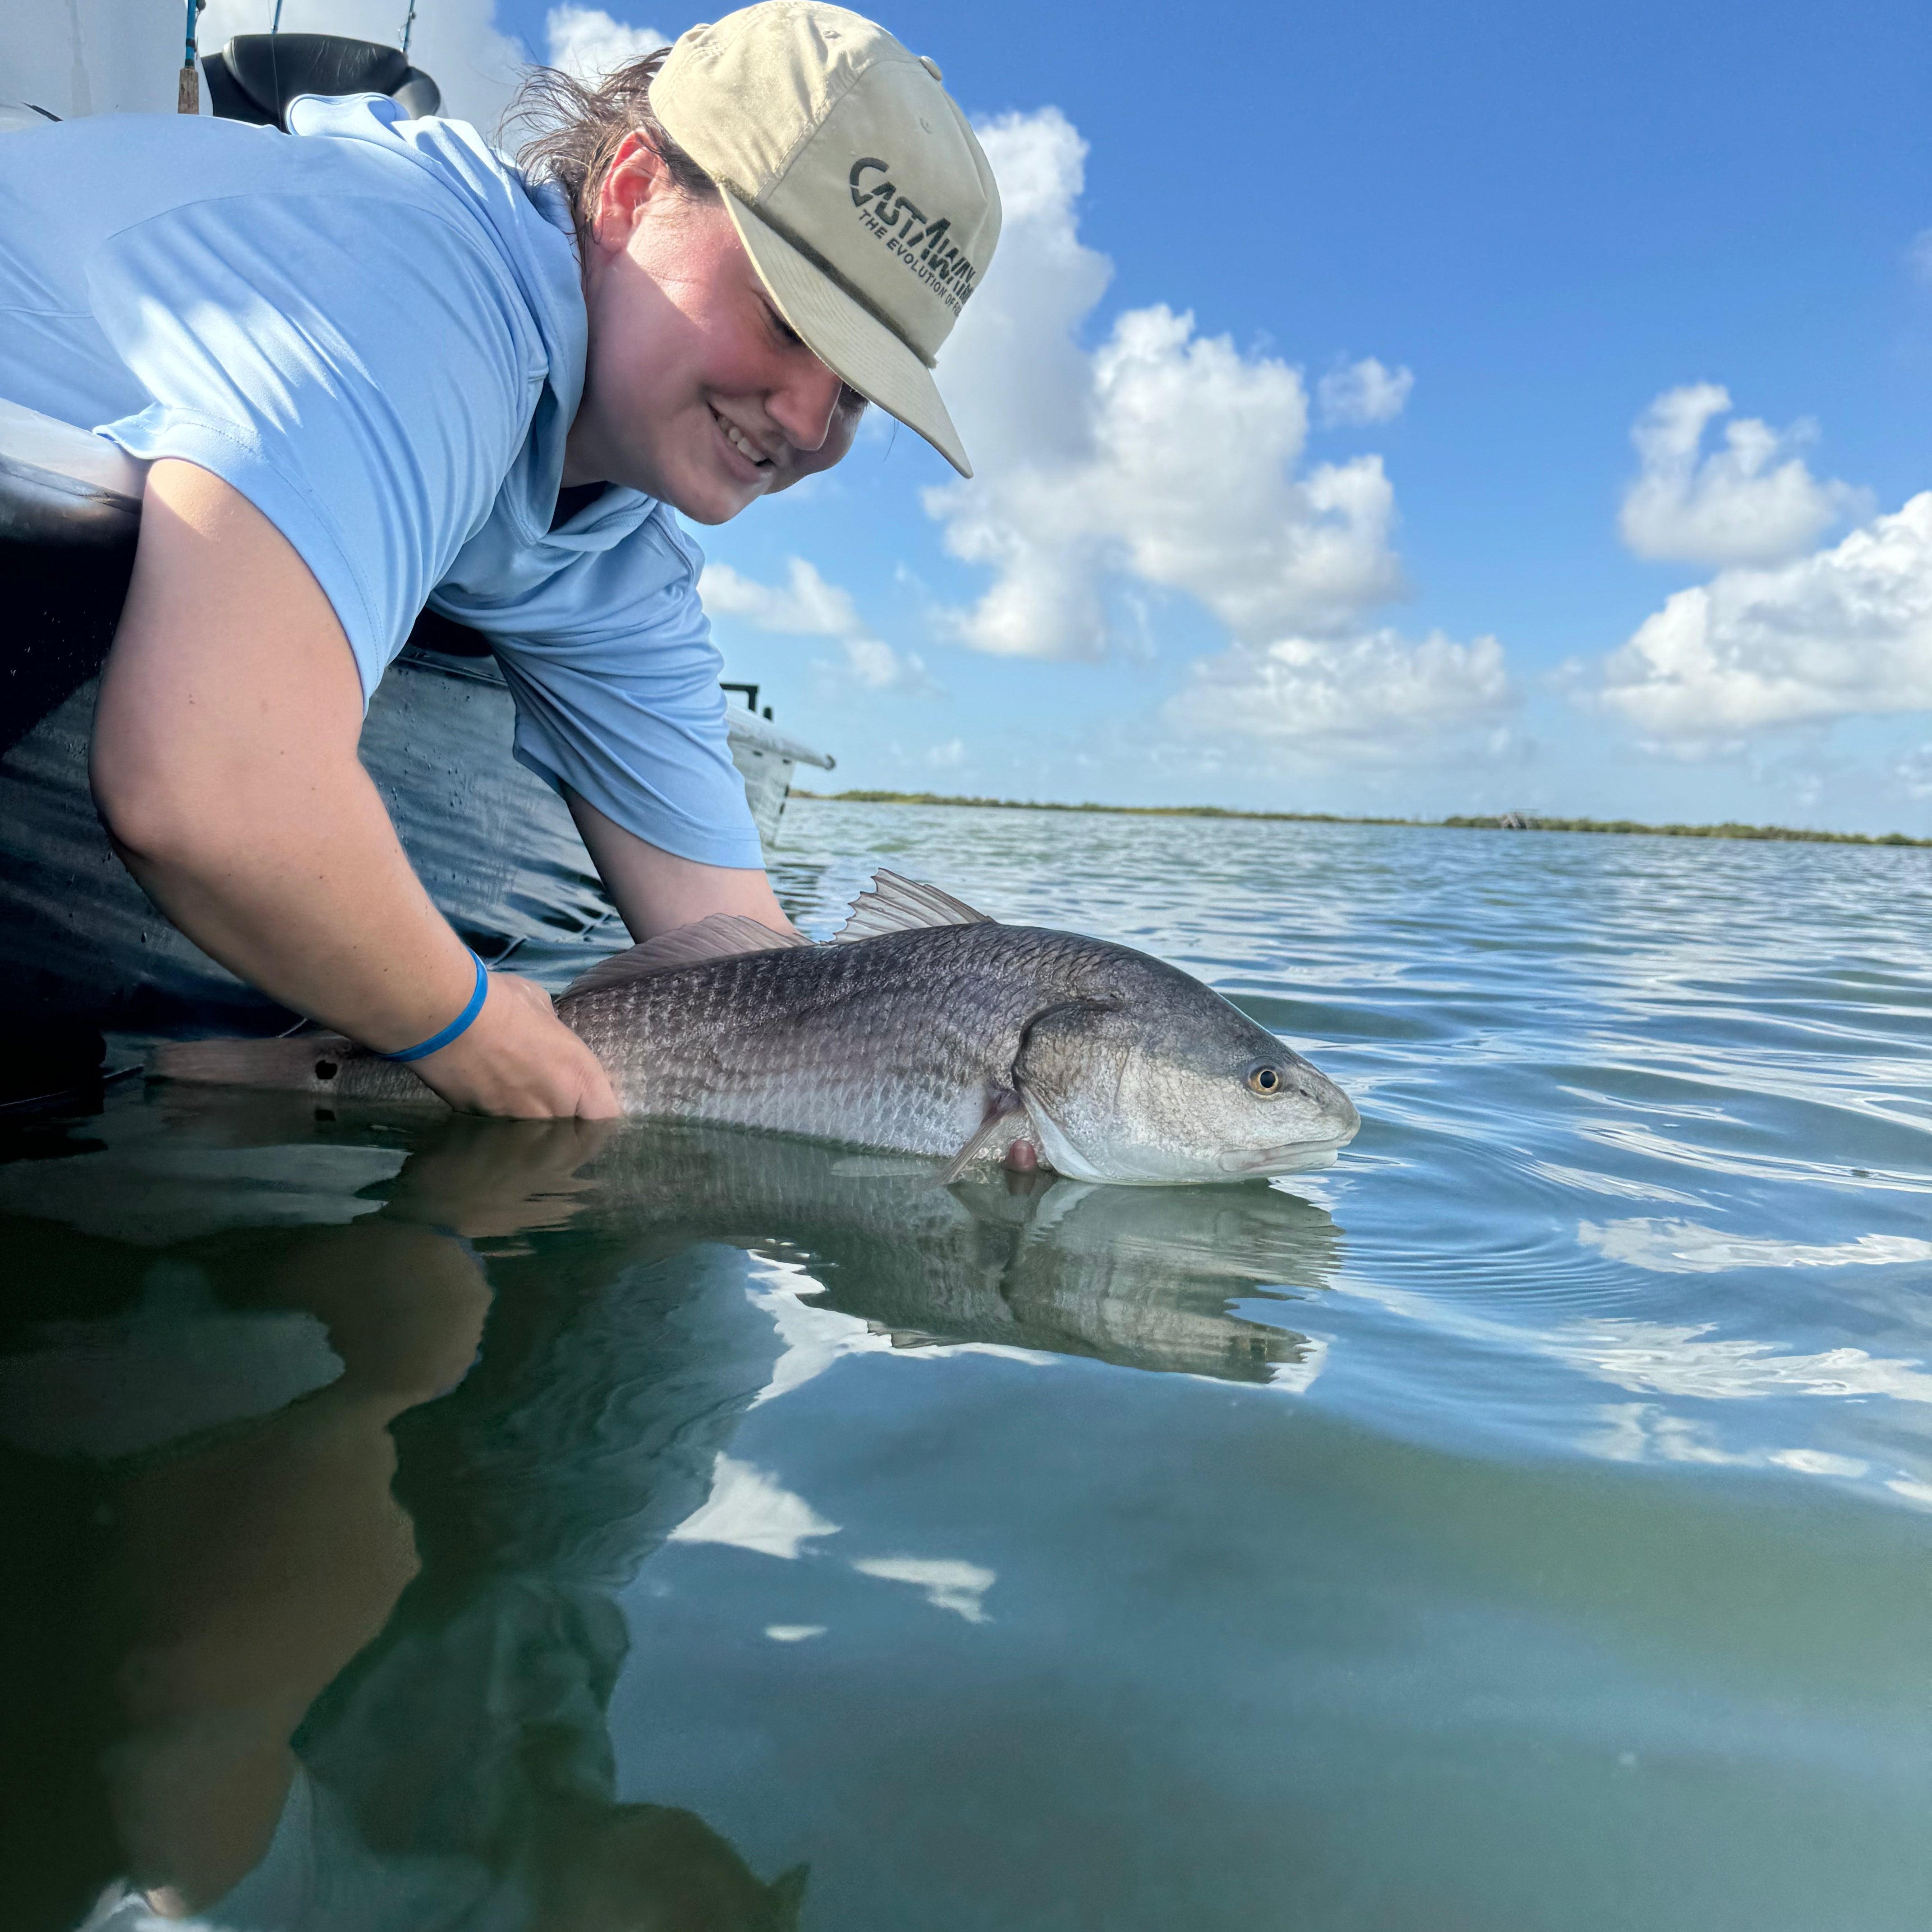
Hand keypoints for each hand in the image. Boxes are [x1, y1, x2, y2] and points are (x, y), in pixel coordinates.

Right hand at [410, 972, 621, 1119]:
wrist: (447, 1019)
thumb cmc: (501, 1003)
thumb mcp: (541, 1007)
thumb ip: (551, 1032)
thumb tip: (543, 1032)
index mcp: (579, 1077)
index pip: (606, 1116)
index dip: (598, 1116)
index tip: (586, 1107)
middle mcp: (555, 1109)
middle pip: (571, 1136)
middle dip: (562, 1126)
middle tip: (546, 1107)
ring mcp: (518, 1123)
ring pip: (534, 1139)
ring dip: (528, 1127)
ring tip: (513, 1103)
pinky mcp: (483, 1126)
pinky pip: (499, 1131)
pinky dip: (496, 1122)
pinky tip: (484, 1101)